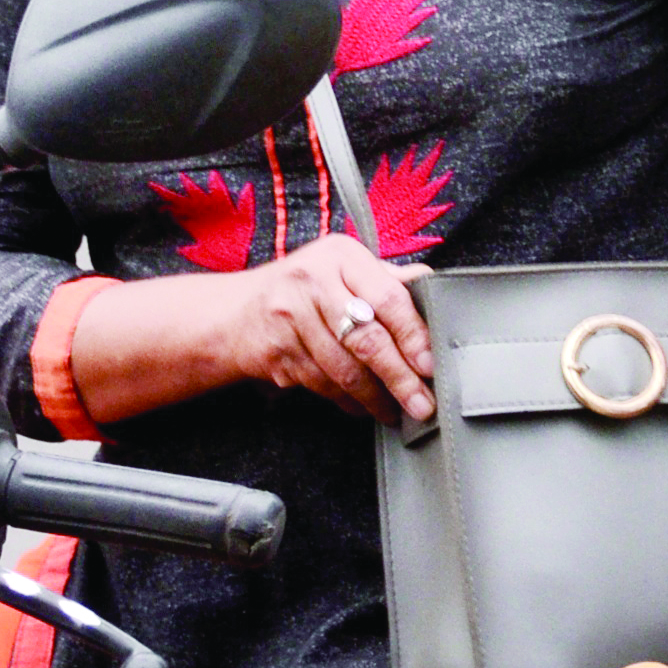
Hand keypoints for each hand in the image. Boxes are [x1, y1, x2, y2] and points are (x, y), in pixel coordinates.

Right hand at [212, 238, 434, 423]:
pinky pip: (322, 385)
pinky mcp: (276, 353)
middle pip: (367, 339)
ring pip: (344, 369)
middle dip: (400, 377)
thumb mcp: (343, 269)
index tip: (431, 364)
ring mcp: (290, 318)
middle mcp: (312, 282)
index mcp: (340, 256)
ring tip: (398, 410)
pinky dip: (348, 401)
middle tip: (422, 404)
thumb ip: (385, 278)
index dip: (413, 335)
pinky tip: (364, 407)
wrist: (235, 313)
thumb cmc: (305, 288)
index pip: (388, 297)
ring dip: (375, 397)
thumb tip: (432, 285)